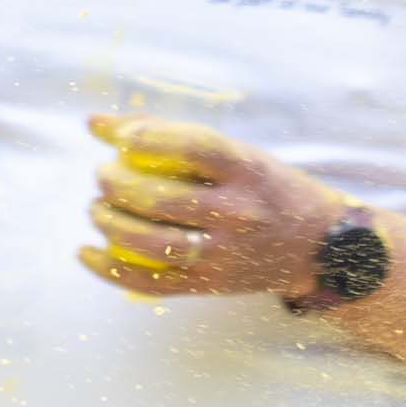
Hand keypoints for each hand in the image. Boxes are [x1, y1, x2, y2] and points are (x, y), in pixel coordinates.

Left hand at [78, 110, 351, 302]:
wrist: (318, 247)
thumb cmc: (267, 190)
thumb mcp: (238, 155)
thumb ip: (171, 136)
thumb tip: (95, 122)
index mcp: (248, 171)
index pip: (193, 147)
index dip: (149, 138)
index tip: (120, 137)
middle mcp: (239, 213)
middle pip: (161, 198)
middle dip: (115, 185)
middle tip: (101, 176)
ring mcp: (224, 253)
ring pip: (150, 241)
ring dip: (108, 223)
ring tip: (97, 209)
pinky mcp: (211, 284)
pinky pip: (149, 282)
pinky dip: (109, 269)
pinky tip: (86, 251)